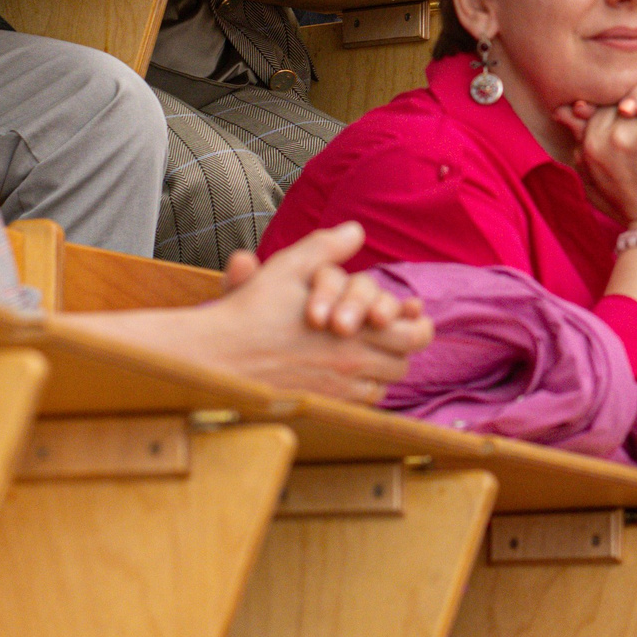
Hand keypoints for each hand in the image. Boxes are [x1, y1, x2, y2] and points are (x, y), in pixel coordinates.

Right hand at [190, 222, 433, 402]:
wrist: (217, 356)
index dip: (419, 326)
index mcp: (356, 329)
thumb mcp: (289, 267)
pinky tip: (346, 373)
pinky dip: (361, 389)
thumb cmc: (252, 311)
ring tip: (367, 351)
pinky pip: (360, 404)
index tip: (409, 317)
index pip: (415, 335)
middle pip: (404, 363)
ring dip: (381, 369)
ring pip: (384, 385)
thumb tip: (355, 230)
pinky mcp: (322, 406)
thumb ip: (326, 248)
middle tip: (388, 334)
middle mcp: (353, 363)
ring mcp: (339, 389)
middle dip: (402, 347)